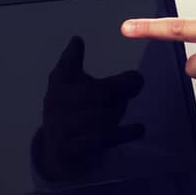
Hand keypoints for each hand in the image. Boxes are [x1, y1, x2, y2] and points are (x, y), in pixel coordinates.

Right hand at [31, 35, 145, 180]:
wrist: (59, 155)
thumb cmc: (72, 112)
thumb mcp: (71, 88)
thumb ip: (73, 64)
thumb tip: (76, 39)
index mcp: (58, 87)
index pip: (63, 68)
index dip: (70, 56)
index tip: (78, 40)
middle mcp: (56, 107)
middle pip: (91, 93)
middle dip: (117, 86)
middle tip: (137, 80)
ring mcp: (62, 129)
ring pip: (99, 116)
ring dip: (117, 110)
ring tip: (127, 103)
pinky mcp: (72, 150)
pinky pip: (102, 138)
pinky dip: (124, 133)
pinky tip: (139, 128)